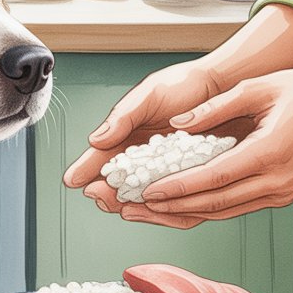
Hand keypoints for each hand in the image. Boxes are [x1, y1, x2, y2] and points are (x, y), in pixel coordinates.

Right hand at [62, 59, 231, 212]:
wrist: (220, 85)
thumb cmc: (183, 84)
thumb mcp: (148, 95)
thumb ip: (122, 116)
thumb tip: (96, 138)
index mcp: (127, 134)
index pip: (102, 156)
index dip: (86, 168)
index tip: (72, 179)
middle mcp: (143, 154)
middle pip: (118, 180)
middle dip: (104, 191)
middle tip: (97, 196)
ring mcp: (164, 167)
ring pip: (141, 193)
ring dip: (128, 202)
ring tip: (119, 206)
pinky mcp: (186, 175)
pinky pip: (170, 195)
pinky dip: (160, 204)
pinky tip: (152, 207)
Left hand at [124, 68, 292, 228]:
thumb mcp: (261, 87)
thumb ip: (216, 107)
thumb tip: (176, 123)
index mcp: (269, 153)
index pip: (211, 179)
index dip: (175, 188)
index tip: (144, 193)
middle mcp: (276, 182)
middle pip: (214, 204)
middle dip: (170, 209)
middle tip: (134, 209)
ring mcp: (283, 193)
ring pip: (225, 211)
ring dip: (186, 213)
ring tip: (150, 212)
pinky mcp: (285, 196)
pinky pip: (239, 206)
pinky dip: (210, 207)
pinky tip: (184, 205)